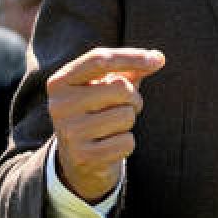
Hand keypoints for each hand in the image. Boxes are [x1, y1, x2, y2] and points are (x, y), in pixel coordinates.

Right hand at [47, 47, 164, 202]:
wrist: (77, 160)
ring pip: (126, 116)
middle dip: (133, 98)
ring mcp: (70, 132)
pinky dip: (126, 143)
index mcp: (60, 82)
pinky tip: (110, 146)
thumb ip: (129, 70)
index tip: (157, 60)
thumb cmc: (96, 113)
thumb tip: (158, 57)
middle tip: (125, 107)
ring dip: (128, 122)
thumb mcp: (105, 87)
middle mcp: (59, 105)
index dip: (131, 57)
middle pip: (119, 88)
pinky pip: (126, 142)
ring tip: (113, 127)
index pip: (98, 60)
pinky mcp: (84, 156)